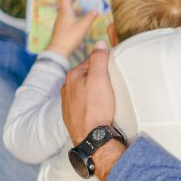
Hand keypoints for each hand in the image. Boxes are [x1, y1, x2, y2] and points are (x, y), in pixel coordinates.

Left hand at [46, 0, 98, 58]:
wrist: (58, 50)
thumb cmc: (70, 37)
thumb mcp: (82, 27)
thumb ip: (90, 18)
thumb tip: (96, 10)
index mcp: (65, 12)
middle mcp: (61, 15)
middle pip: (64, 2)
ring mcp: (60, 22)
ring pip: (64, 9)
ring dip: (70, 3)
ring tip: (76, 0)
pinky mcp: (61, 27)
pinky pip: (65, 15)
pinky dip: (70, 10)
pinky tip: (75, 15)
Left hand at [61, 43, 123, 180]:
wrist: (91, 138)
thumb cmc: (96, 108)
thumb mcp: (100, 79)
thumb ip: (99, 59)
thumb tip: (99, 43)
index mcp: (72, 76)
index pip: (91, 61)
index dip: (105, 65)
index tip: (113, 72)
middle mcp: (66, 88)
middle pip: (87, 76)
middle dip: (99, 78)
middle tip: (113, 85)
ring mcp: (68, 103)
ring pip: (85, 90)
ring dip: (95, 91)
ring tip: (107, 98)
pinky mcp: (72, 116)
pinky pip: (83, 103)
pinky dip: (91, 103)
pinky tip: (99, 109)